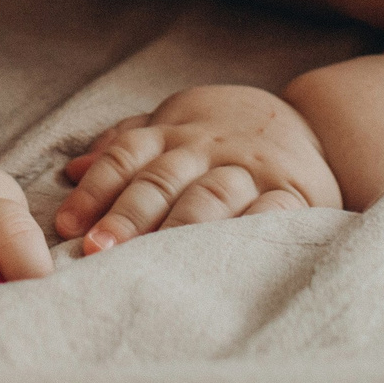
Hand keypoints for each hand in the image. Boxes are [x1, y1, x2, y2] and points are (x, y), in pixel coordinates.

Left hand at [53, 84, 341, 253]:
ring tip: (152, 260)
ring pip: (210, 196)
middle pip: (161, 180)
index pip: (126, 157)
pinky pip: (269, 213)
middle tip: (96, 250)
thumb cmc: (229, 130)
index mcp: (174, 133)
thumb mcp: (177, 121)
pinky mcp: (292, 193)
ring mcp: (249, 171)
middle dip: (127, 216)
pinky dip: (247, 231)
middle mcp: (207, 149)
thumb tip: (71, 169)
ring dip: (178, 228)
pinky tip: (224, 256)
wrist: (317, 121)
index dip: (95, 190)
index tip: (67, 226)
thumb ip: (128, 142)